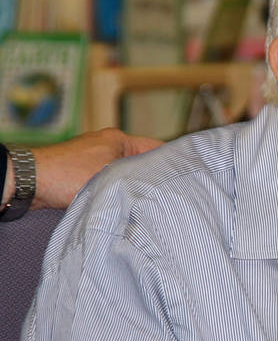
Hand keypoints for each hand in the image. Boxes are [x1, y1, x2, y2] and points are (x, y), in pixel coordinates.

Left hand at [28, 129, 161, 208]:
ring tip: (147, 199)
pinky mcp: (82, 171)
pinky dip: (116, 188)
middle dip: (152, 176)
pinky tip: (123, 201)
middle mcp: (108, 144)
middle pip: (141, 161)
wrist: (30, 181)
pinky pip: (108, 179)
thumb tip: (161, 188)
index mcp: (119, 139)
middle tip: (167, 193)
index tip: (185, 177)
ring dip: (132, 184)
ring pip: (125, 172)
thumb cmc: (68, 175)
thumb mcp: (112, 176)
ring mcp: (94, 157)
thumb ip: (138, 179)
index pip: (157, 148)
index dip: (172, 162)